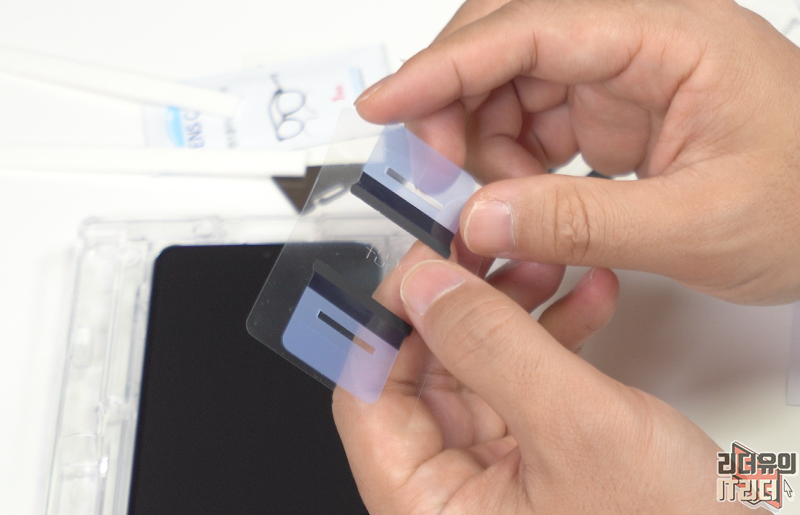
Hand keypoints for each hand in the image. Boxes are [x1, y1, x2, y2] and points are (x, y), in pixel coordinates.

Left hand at [332, 243, 750, 513]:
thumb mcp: (577, 430)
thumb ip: (493, 348)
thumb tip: (426, 287)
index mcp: (427, 507)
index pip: (365, 396)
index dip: (388, 318)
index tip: (423, 261)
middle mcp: (451, 495)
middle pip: (422, 373)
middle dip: (462, 300)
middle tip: (490, 246)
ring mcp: (496, 477)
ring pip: (476, 369)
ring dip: (512, 309)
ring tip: (548, 264)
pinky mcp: (539, 462)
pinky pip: (523, 384)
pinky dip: (553, 337)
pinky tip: (587, 300)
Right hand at [355, 0, 799, 304]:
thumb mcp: (699, 223)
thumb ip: (582, 221)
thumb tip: (481, 217)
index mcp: (668, 35)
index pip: (529, 29)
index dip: (444, 66)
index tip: (385, 105)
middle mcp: (636, 42)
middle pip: (506, 46)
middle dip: (454, 105)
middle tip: (432, 175)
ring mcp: (620, 78)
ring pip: (510, 90)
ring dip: (479, 146)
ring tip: (486, 207)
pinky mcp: (612, 116)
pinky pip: (532, 127)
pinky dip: (507, 167)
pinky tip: (514, 205)